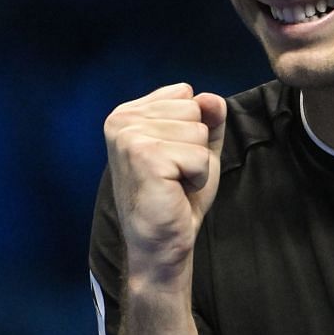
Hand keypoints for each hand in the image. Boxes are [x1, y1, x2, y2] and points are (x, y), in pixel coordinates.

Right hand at [104, 83, 226, 288]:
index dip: (191, 128)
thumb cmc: (177, 196)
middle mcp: (122, 119)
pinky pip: (199, 155)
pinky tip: (175, 190)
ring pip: (198, 130)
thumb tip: (211, 98)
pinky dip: (197, 177)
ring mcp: (130, 136)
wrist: (162, 241)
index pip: (185, 93)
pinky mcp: (144, 155)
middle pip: (193, 108)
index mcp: (128, 113)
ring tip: (174, 182)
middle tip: (174, 173)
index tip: (173, 157)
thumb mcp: (198, 148)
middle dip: (195, 145)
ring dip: (197, 162)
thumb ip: (208, 118)